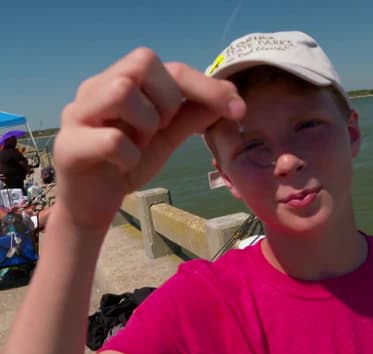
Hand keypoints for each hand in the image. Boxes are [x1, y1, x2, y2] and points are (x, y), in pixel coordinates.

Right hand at [53, 48, 244, 230]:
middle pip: (141, 62)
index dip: (205, 85)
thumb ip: (193, 115)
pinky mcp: (69, 146)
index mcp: (120, 82)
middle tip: (161, 128)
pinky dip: (130, 155)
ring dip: (147, 123)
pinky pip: (112, 139)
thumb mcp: (167, 137)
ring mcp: (77, 115)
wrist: (93, 205)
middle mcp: (95, 89)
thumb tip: (230, 94)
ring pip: (122, 91)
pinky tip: (125, 165)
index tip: (238, 108)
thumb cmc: (128, 163)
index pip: (167, 66)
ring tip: (139, 144)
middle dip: (167, 99)